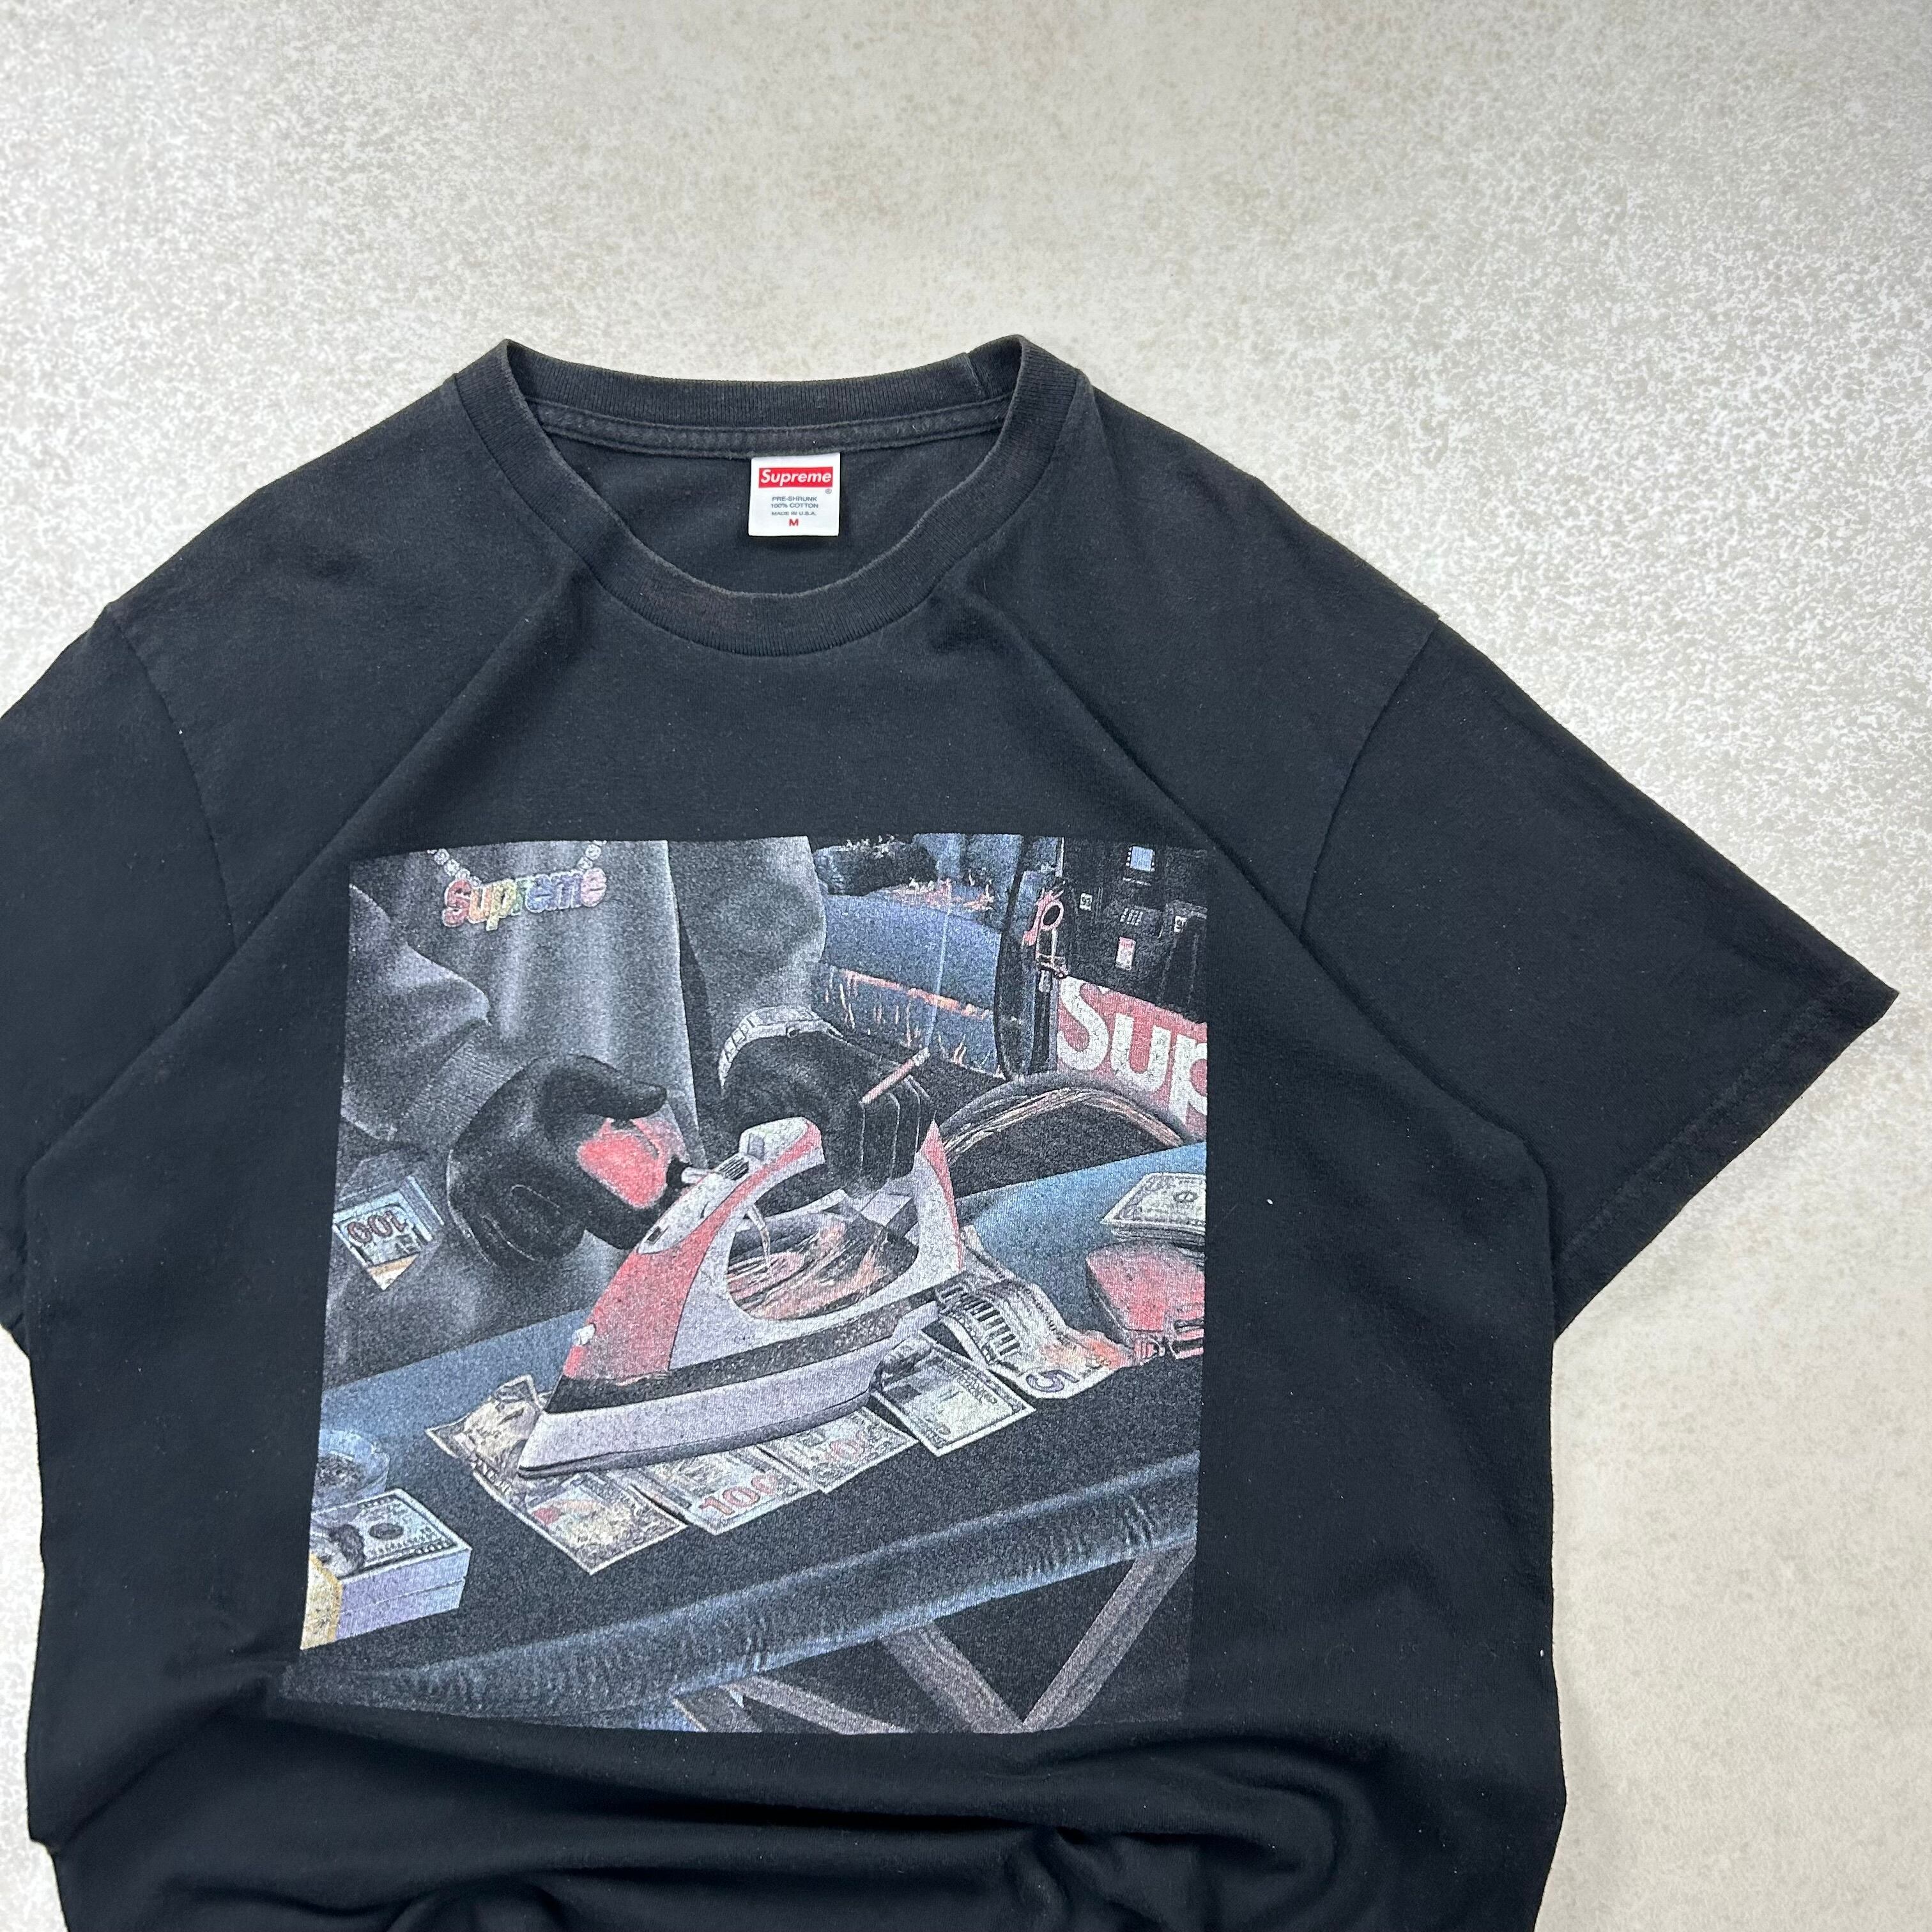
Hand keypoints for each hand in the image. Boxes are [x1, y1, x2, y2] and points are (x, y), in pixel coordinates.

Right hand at [448, 1055, 669, 1265]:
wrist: (463, 1092)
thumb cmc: (531, 1090)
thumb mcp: (571, 1074)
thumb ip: (616, 1086)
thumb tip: (656, 1097)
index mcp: (521, 1145)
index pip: (581, 1200)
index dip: (619, 1222)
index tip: (642, 1231)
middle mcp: (486, 1174)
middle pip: (547, 1238)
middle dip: (574, 1236)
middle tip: (584, 1218)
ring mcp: (466, 1196)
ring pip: (521, 1251)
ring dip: (548, 1245)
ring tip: (559, 1220)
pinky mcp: (457, 1210)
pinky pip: (497, 1253)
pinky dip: (521, 1250)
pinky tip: (533, 1225)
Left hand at [719, 1030, 934, 1196]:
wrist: (771, 1038)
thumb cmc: (753, 1081)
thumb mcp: (740, 1113)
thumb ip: (757, 1152)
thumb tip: (775, 1202)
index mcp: (807, 1072)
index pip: (848, 1110)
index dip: (849, 1154)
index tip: (840, 1182)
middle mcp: (848, 1063)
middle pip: (886, 1110)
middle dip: (877, 1159)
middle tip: (860, 1188)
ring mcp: (872, 1064)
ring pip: (909, 1105)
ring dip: (901, 1149)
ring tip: (881, 1175)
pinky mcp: (888, 1072)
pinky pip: (919, 1102)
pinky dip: (916, 1132)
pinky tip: (898, 1154)